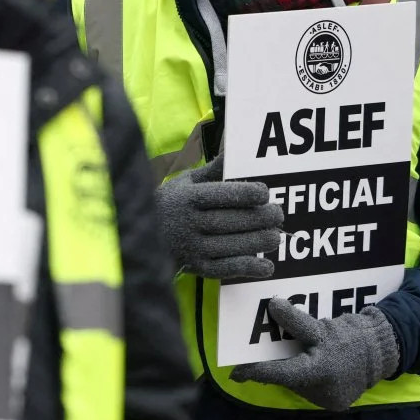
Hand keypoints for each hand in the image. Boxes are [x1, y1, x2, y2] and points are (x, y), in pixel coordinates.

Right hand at [155, 155, 282, 280]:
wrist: (142, 236)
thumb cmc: (172, 203)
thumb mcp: (186, 181)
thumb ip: (213, 170)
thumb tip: (234, 150)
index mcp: (187, 197)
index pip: (219, 195)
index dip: (244, 194)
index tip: (264, 193)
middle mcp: (188, 222)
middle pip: (228, 221)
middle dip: (258, 218)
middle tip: (278, 214)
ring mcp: (191, 247)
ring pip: (229, 245)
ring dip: (257, 242)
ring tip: (276, 236)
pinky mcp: (196, 267)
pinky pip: (224, 269)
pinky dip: (247, 268)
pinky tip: (267, 266)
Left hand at [229, 300, 399, 411]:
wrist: (384, 352)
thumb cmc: (352, 336)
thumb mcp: (322, 327)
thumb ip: (296, 321)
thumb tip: (272, 306)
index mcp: (321, 370)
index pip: (282, 372)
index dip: (257, 371)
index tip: (237, 373)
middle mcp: (323, 389)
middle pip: (288, 379)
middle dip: (268, 370)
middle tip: (245, 366)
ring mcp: (329, 398)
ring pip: (297, 384)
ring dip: (284, 371)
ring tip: (265, 361)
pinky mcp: (333, 401)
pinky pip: (308, 387)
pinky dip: (299, 376)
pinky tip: (292, 364)